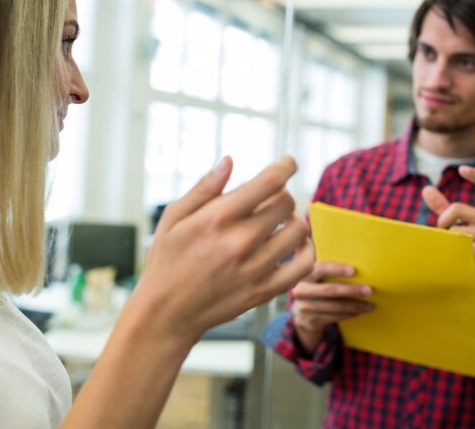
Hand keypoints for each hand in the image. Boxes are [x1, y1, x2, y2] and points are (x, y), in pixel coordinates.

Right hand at [137, 155, 314, 341]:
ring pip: (299, 230)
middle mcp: (239, 241)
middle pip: (286, 203)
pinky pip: (303, 265)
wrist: (167, 312)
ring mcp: (255, 268)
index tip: (288, 163)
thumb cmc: (167, 260)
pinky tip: (295, 244)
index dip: (285, 166)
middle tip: (270, 199)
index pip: (269, 182)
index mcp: (218, 218)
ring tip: (280, 221)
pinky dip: (307, 250)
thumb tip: (230, 160)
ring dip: (294, 219)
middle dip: (281, 194)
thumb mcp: (174, 217)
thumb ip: (204, 188)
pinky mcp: (264, 291)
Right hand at [291, 261, 372, 353]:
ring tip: (370, 306)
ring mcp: (305, 307)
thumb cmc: (316, 291)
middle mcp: (301, 290)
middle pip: (330, 290)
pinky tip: (359, 312)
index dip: (337, 269)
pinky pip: (335, 317)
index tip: (354, 270)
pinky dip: (349, 314)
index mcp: (305, 275)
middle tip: (369, 290)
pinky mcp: (311, 321)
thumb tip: (358, 267)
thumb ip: (328, 273)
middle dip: (351, 290)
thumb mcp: (316, 280)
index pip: (321, 269)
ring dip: (355, 306)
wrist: (301, 317)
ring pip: (335, 306)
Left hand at [421, 165, 474, 296]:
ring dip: (447, 236)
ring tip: (455, 245)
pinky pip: (458, 241)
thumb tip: (426, 189)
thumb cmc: (472, 247)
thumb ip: (443, 207)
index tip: (462, 169)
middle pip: (456, 208)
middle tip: (443, 231)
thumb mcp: (459, 224)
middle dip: (443, 220)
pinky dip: (451, 246)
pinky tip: (458, 254)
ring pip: (455, 227)